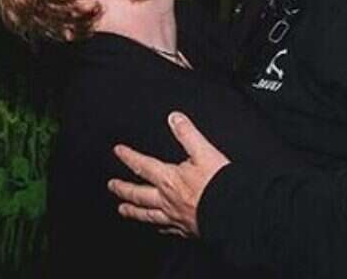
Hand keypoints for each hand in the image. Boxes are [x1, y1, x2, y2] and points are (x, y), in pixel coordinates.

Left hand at [108, 112, 229, 237]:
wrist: (235, 213)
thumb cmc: (220, 185)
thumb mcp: (204, 152)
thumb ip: (188, 134)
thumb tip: (174, 118)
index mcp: (170, 179)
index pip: (143, 166)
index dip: (129, 157)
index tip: (118, 151)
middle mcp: (168, 200)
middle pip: (139, 194)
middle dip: (123, 188)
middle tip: (112, 186)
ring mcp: (175, 216)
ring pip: (148, 214)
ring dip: (134, 211)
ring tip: (123, 210)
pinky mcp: (186, 229)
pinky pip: (166, 228)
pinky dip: (158, 225)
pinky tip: (157, 227)